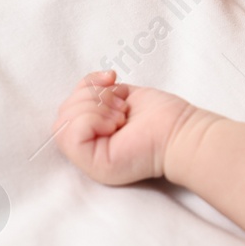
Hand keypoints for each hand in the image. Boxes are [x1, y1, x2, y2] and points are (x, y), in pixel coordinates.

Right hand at [53, 70, 193, 184]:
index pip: (69, 104)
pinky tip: (115, 125)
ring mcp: (88, 158)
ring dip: (95, 107)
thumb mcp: (122, 95)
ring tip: (121, 116)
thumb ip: (99, 92)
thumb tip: (90, 83)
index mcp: (94, 130)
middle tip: (121, 107)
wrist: (181, 133)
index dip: (86, 86)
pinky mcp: (92, 164)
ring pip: (63, 120)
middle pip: (64, 110)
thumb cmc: (161, 116)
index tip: (113, 81)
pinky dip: (92, 120)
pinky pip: (69, 133)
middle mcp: (89, 146)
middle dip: (92, 97)